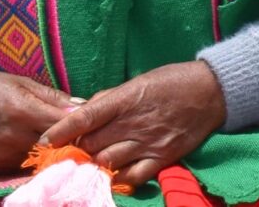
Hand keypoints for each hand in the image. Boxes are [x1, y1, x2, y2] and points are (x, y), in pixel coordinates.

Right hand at [0, 66, 73, 176]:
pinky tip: (29, 145)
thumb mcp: (23, 83)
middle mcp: (11, 137)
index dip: (80, 124)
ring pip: (37, 159)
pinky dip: (27, 158)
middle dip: (67, 139)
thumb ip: (54, 97)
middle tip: (76, 133)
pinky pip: (18, 167)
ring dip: (48, 151)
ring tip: (53, 138)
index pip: (64, 125)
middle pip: (54, 146)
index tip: (91, 122)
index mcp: (23, 112)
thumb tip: (82, 107)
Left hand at [34, 61, 225, 190]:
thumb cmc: (173, 81)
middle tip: (74, 151)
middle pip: (91, 145)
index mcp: (127, 99)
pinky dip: (118, 178)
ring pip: (106, 162)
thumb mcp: (140, 81)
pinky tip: (114, 174)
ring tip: (94, 161)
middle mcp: (134, 123)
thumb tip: (81, 114)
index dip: (61, 131)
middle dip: (79, 149)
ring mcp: (148, 142)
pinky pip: (132, 177)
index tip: (44, 140)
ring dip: (96, 163)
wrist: (214, 91)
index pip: (85, 117)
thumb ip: (109, 99)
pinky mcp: (163, 157)